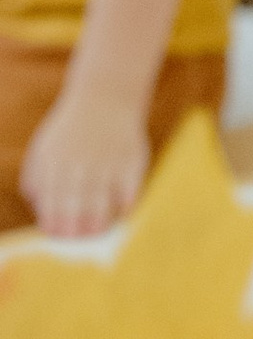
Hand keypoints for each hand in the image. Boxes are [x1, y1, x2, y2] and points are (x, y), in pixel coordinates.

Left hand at [21, 79, 149, 239]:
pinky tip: (120, 213)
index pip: (51, 200)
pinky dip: (123, 207)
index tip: (57, 235)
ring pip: (101, 203)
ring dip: (99, 224)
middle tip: (77, 239)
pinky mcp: (131, 162)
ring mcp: (106, 162)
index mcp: (54, 160)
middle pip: (75, 205)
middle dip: (75, 229)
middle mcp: (79, 162)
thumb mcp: (45, 148)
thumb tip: (39, 213)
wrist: (106, 98)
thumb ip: (35, 179)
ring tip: (97, 233)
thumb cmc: (71, 131)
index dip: (54, 223)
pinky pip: (127, 194)